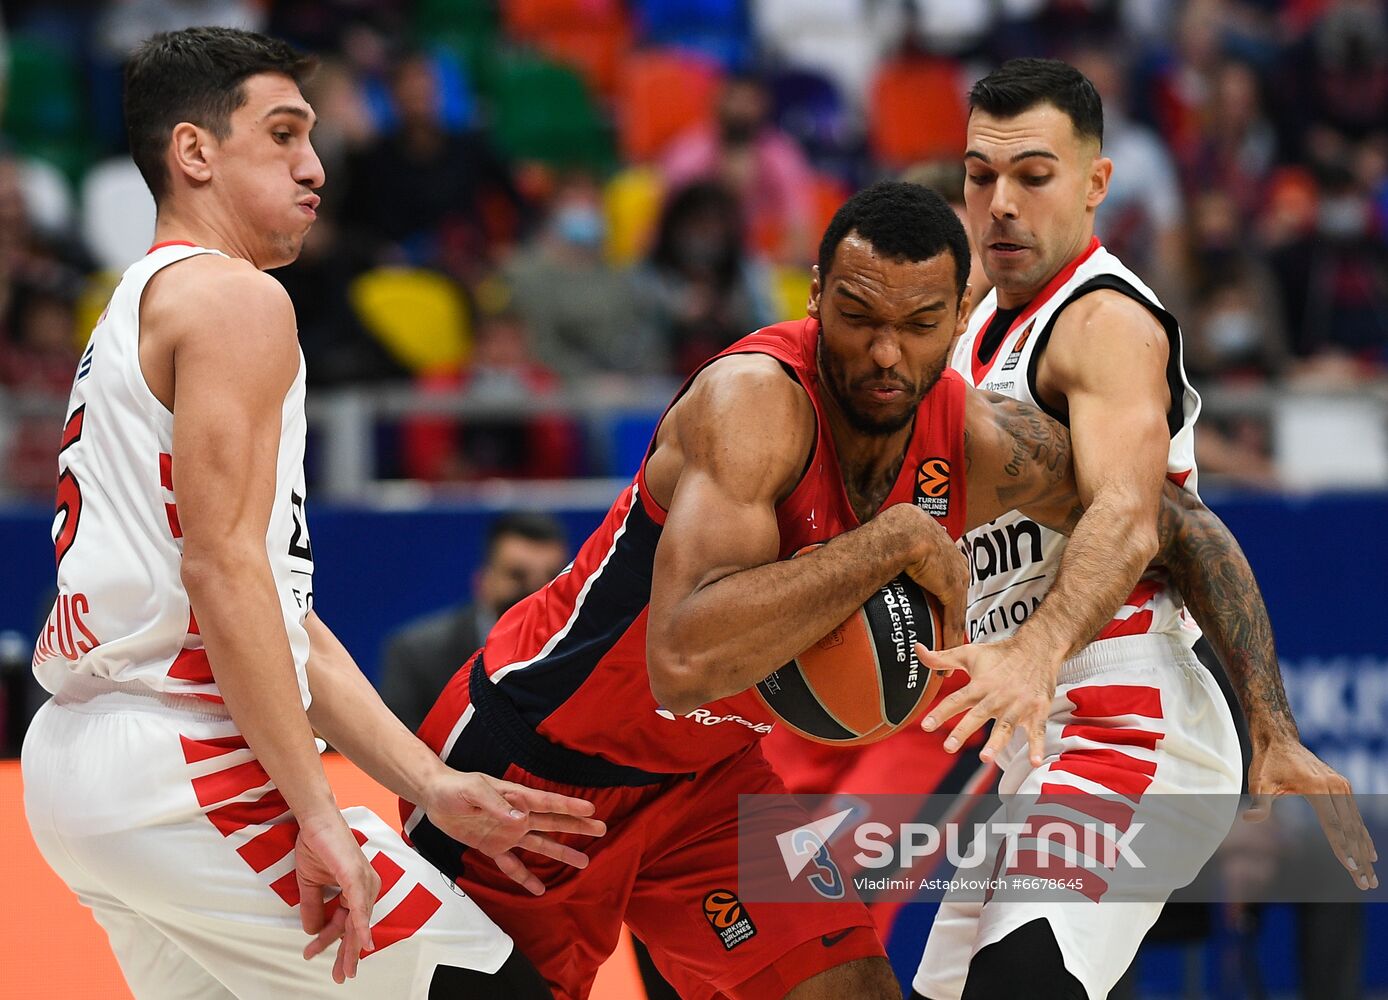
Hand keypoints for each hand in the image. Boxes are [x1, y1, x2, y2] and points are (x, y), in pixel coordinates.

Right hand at [297, 812, 379, 982]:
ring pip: (358, 922)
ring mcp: (363, 881)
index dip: (328, 940)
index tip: (310, 954)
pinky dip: (360, 925)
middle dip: (347, 953)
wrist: (315, 822)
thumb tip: (312, 931)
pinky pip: (359, 906)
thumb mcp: (310, 884)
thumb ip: (313, 907)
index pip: (344, 922)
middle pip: (355, 927)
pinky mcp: (356, 876)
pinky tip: (362, 943)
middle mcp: (365, 886)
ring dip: (350, 947)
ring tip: (345, 969)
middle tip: (342, 976)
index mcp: (356, 889)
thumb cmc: (317, 846)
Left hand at [420, 770, 606, 895]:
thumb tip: (520, 819)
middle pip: (552, 822)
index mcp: (515, 798)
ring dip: (561, 852)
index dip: (569, 806)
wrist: (434, 797)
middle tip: (601, 829)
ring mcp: (506, 833)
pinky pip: (512, 865)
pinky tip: (539, 890)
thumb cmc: (455, 788)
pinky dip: (525, 878)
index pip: (547, 802)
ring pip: (540, 844)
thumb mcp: (473, 791)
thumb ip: (496, 805)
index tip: (591, 810)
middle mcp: (516, 816)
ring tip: (583, 862)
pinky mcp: (493, 847)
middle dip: (576, 826)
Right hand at [898, 514, 968, 648]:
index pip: (948, 576)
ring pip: (956, 611)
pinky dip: (948, 640)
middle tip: (944, 637)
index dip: (943, 596)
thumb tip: (874, 558)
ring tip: (944, 654)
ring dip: (950, 635)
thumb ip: (896, 551)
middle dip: (951, 617)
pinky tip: (944, 655)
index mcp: (943, 547)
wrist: (901, 530)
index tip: (938, 610)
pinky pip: (952, 619)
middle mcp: (955, 561)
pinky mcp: (952, 589)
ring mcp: (956, 576)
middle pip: (956, 595)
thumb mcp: (899, 540)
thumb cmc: (891, 531)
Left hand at [917, 634, 1060, 766]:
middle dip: (963, 731)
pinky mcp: (1037, 710)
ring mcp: (1018, 705)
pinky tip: (1034, 761)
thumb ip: (941, 658)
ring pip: (1005, 726)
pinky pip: (1037, 731)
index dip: (940, 713)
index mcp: (980, 684)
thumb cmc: (999, 654)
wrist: (1037, 648)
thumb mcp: (968, 653)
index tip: (925, 726)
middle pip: (977, 715)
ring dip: (996, 743)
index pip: (956, 700)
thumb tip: (917, 649)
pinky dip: (1037, 746)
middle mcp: (997, 696)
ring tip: (985, 758)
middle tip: (948, 747)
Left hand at [1244, 735, 1377, 889]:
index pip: (1332, 824)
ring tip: (1370, 875)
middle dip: (1357, 859)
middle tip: (1366, 883)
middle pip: (1349, 829)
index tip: (1350, 867)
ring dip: (1363, 851)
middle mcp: (1335, 786)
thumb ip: (1260, 803)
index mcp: (1317, 787)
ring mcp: (1341, 786)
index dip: (1341, 847)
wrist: (1280, 739)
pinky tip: (1368, 853)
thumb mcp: (1259, 783)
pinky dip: (1362, 835)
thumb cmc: (1267, 763)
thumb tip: (1248, 819)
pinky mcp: (1342, 786)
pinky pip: (1355, 815)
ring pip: (1356, 824)